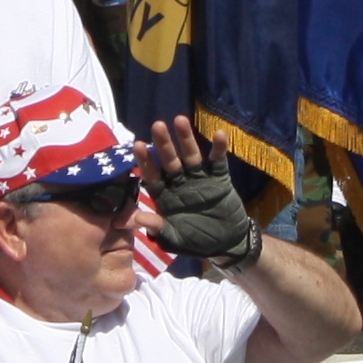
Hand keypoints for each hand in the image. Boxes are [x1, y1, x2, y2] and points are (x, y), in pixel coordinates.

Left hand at [143, 113, 258, 264]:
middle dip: (163, 144)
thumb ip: (157, 228)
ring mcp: (200, 178)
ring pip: (191, 156)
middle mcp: (180, 182)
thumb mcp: (175, 239)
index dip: (145, 162)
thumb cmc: (197, 241)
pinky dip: (219, 148)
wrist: (227, 243)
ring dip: (186, 139)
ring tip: (180, 120)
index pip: (152, 176)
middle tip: (157, 125)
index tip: (137, 145)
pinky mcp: (219, 178)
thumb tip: (135, 219)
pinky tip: (219, 134)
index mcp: (165, 195)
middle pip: (169, 160)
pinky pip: (218, 161)